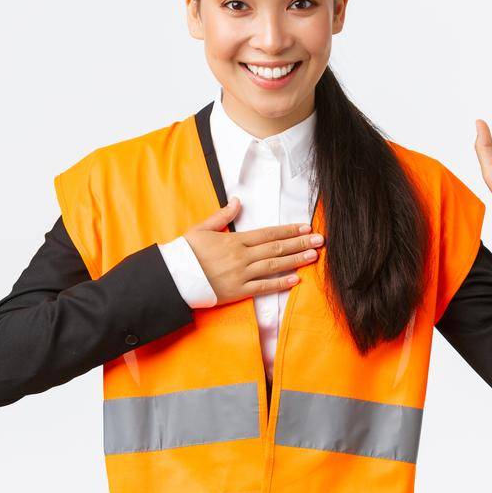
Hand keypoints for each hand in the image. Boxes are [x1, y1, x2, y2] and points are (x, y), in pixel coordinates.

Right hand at [182, 198, 323, 305]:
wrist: (171, 278)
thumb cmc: (185, 253)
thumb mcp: (202, 228)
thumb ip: (222, 216)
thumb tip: (238, 201)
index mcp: (234, 240)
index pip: (268, 233)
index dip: (289, 230)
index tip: (306, 227)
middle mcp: (241, 256)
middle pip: (276, 248)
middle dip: (300, 243)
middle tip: (320, 240)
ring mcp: (240, 275)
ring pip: (274, 266)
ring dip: (296, 261)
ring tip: (313, 256)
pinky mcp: (237, 291)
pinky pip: (263, 287)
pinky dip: (280, 283)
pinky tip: (296, 279)